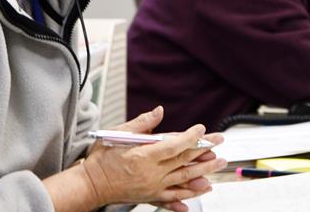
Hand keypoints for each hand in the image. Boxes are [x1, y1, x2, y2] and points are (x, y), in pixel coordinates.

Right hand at [81, 106, 226, 210]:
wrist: (91, 185)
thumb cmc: (102, 159)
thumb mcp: (118, 135)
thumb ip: (141, 124)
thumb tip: (159, 111)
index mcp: (144, 157)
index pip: (174, 146)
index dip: (191, 138)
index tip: (202, 130)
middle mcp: (151, 174)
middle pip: (184, 162)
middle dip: (204, 152)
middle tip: (219, 144)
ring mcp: (153, 187)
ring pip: (183, 180)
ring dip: (203, 172)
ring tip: (217, 165)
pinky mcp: (151, 196)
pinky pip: (173, 197)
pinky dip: (188, 195)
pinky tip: (200, 192)